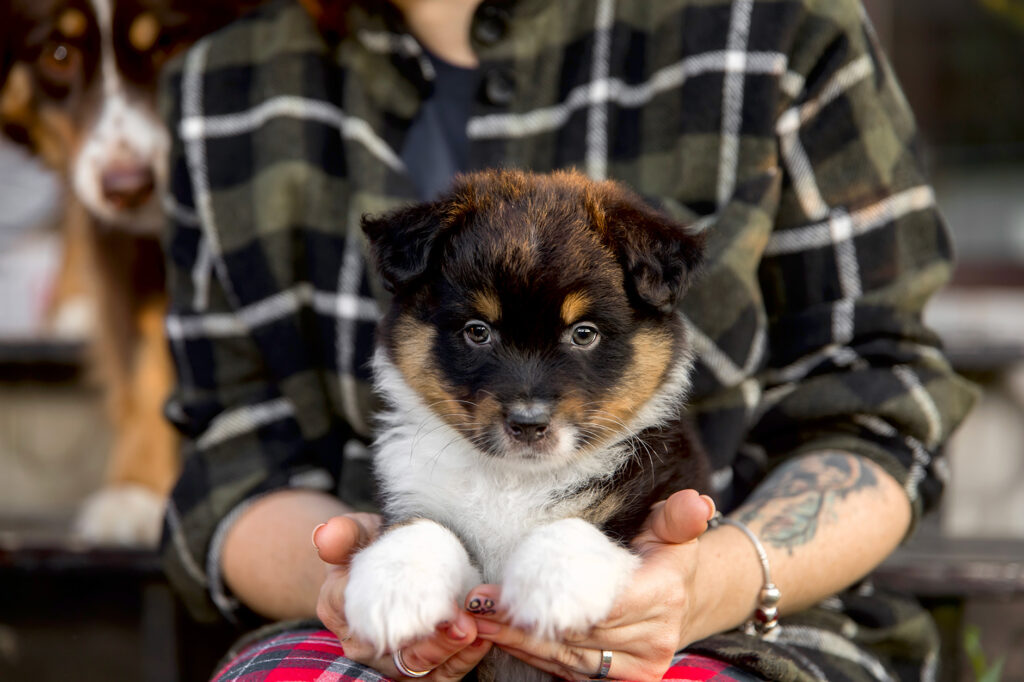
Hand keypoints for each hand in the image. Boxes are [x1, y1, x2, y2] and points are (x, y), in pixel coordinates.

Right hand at [313, 514, 491, 679]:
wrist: (388, 567)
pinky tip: (482, 638)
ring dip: (450, 653)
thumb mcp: (358, 534)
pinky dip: (464, 659)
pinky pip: (442, 674)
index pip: (359, 615)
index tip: (420, 603)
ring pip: (420, 669)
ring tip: (474, 631)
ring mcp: (392, 659)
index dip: (387, 612)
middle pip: (394, 653)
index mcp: (339, 606)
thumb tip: (325, 534)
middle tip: (460, 624)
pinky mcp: (421, 669)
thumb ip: (344, 534)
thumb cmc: (373, 548)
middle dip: (430, 643)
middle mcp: (362, 643)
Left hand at [468, 490, 714, 681]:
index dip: (552, 601)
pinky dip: (535, 656)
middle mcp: (653, 639)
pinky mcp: (623, 681)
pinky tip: (502, 639)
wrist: (683, 598)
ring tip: (478, 622)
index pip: (602, 605)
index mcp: (663, 596)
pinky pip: (572, 673)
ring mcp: (639, 666)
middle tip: (477, 604)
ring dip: (518, 641)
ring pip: (568, 658)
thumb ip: (677, 515)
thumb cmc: (665, 555)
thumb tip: (697, 503)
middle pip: (577, 635)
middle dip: (522, 620)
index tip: (508, 590)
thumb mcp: (672, 528)